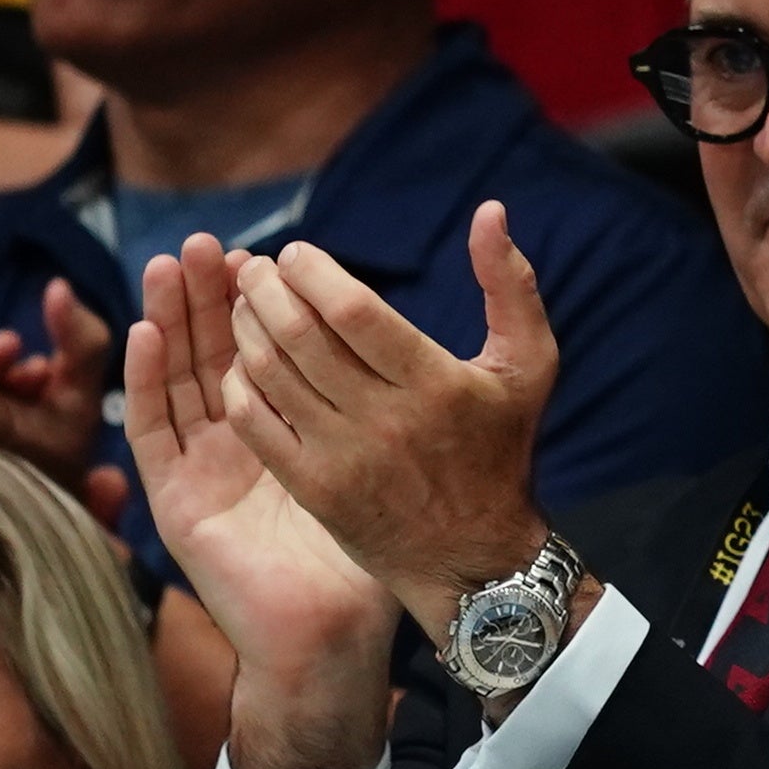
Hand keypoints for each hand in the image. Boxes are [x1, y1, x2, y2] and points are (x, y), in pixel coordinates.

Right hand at [125, 236, 397, 768]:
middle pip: (212, 357)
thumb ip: (378, 413)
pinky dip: (144, 382)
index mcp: (286, 435)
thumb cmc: (367, 560)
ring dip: (169, 323)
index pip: (264, 355)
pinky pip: (153, 433)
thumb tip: (404, 355)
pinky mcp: (174, 502)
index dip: (258, 306)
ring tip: (171, 266)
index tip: (262, 253)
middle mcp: (237, 448)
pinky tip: (146, 333)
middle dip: (208, 299)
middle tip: (206, 243)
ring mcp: (200, 472)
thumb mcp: (378, 470)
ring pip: (177, 382)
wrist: (332, 636)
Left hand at [221, 202, 559, 635]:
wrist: (474, 557)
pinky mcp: (314, 488)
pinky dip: (240, 384)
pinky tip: (243, 362)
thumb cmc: (500, 449)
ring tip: (245, 305)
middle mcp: (388, 421)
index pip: (355, 311)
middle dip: (266, 290)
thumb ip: (511, 285)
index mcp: (438, 384)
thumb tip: (491, 212)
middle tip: (256, 268)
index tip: (296, 254)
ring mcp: (345, 458)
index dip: (314, 273)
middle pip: (302, 336)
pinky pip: (255, 422)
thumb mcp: (529, 364)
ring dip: (246, 328)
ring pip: (271, 374)